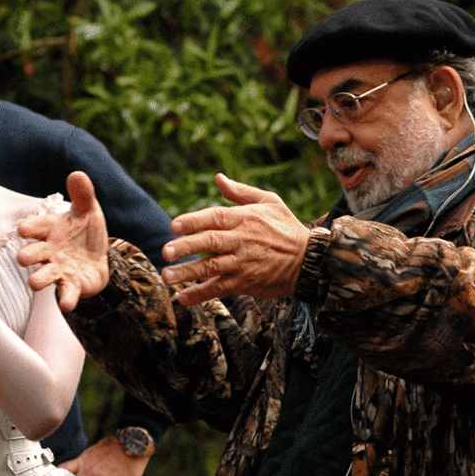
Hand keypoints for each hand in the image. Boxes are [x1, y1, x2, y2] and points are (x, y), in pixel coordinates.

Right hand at [17, 172, 108, 311]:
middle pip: (30, 255)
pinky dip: (66, 300)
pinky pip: (66, 294)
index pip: (33, 227)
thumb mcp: (88, 209)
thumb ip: (82, 194)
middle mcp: (48, 251)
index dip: (27, 228)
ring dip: (38, 280)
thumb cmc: (85, 230)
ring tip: (35, 283)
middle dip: (26, 256)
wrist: (100, 256)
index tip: (23, 229)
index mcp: (49, 230)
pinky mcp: (71, 285)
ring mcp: (58, 270)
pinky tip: (66, 305)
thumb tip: (77, 174)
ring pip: (41, 277)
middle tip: (24, 257)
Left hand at [160, 173, 309, 304]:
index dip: (194, 221)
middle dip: (186, 247)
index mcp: (245, 219)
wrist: (308, 261)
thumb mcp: (269, 202)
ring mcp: (243, 263)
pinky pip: (220, 289)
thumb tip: (218, 178)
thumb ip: (240, 192)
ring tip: (167, 277)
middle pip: (211, 243)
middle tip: (165, 252)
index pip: (215, 217)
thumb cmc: (286, 228)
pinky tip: (184, 298)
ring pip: (212, 268)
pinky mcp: (245, 283)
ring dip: (188, 273)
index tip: (174, 225)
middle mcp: (242, 240)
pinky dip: (201, 294)